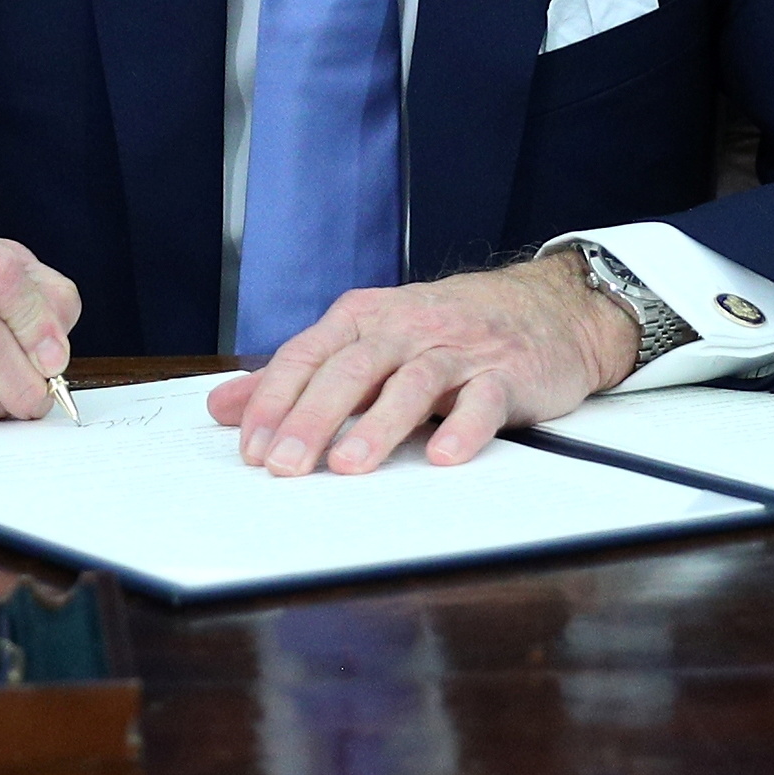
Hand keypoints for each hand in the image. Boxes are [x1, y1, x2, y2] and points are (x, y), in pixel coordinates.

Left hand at [203, 251, 639, 474]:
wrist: (547, 308)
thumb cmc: (446, 330)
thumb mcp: (366, 340)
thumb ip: (297, 375)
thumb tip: (225, 407)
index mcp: (364, 319)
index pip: (307, 356)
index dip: (275, 402)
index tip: (252, 449)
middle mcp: (406, 328)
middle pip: (352, 369)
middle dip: (312, 418)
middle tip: (284, 466)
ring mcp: (458, 350)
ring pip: (412, 383)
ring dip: (378, 425)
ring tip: (349, 466)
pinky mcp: (506, 374)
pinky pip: (483, 400)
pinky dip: (463, 427)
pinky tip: (442, 456)